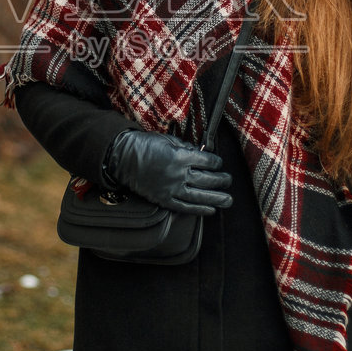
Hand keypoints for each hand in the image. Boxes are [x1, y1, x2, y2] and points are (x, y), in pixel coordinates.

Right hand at [100, 129, 232, 215]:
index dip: (216, 163)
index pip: (207, 162)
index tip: (219, 163)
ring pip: (200, 197)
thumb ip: (187, 148)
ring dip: (217, 199)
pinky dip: (199, 210)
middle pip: (207, 180)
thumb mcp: (168, 140)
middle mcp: (178, 174)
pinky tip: (210, 210)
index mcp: (180, 157)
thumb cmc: (145, 145)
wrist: (123, 158)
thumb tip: (202, 154)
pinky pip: (185, 207)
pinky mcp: (164, 199)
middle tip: (228, 180)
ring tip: (227, 200)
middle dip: (221, 181)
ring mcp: (171, 189)